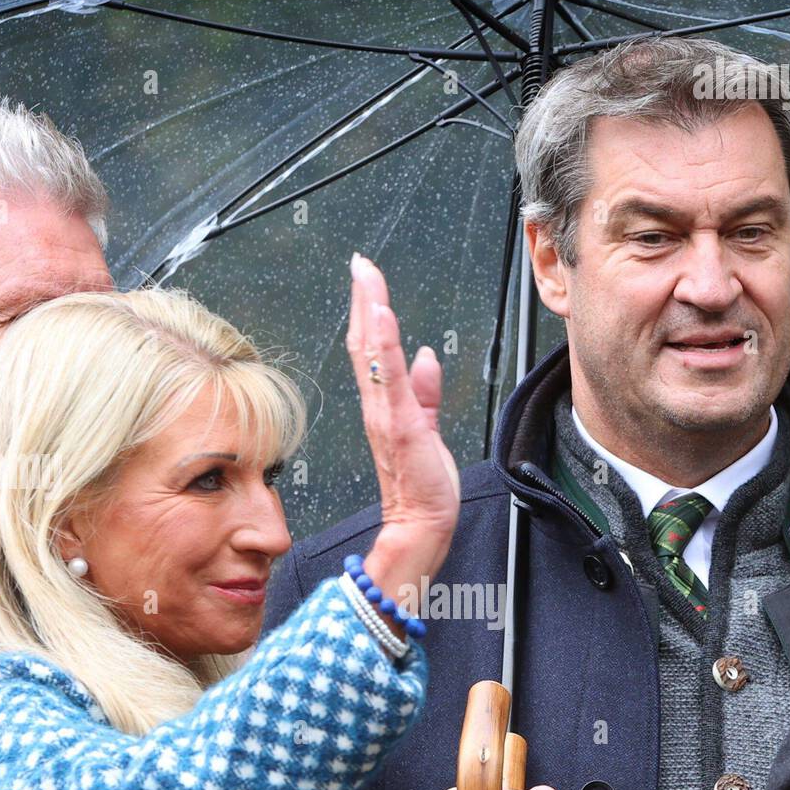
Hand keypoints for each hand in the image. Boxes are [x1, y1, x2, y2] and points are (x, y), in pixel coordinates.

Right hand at [346, 253, 459, 615]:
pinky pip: (388, 378)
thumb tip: (428, 358)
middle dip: (363, 300)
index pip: (371, 351)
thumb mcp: (428, 429)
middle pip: (364, 344)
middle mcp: (378, 408)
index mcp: (384, 407)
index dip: (367, 312)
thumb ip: (426, 393)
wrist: (423, 526)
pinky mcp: (399, 425)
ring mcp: (385, 415)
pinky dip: (383, 345)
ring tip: (367, 277)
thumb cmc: (424, 487)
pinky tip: (382, 317)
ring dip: (369, 312)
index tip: (366, 278)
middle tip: (361, 264)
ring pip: (371, 355)